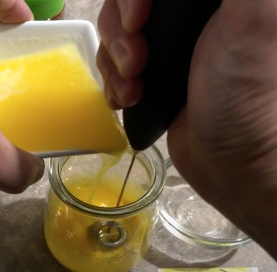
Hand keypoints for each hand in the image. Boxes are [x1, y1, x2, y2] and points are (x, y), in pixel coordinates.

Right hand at [98, 0, 276, 259]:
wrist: (229, 161)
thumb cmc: (245, 94)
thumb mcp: (252, 19)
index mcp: (209, 2)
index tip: (141, 17)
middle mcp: (187, 15)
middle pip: (129, 2)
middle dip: (122, 30)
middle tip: (139, 61)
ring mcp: (166, 44)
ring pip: (116, 31)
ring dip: (116, 60)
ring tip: (136, 88)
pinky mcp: (151, 72)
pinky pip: (114, 62)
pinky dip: (115, 80)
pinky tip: (129, 99)